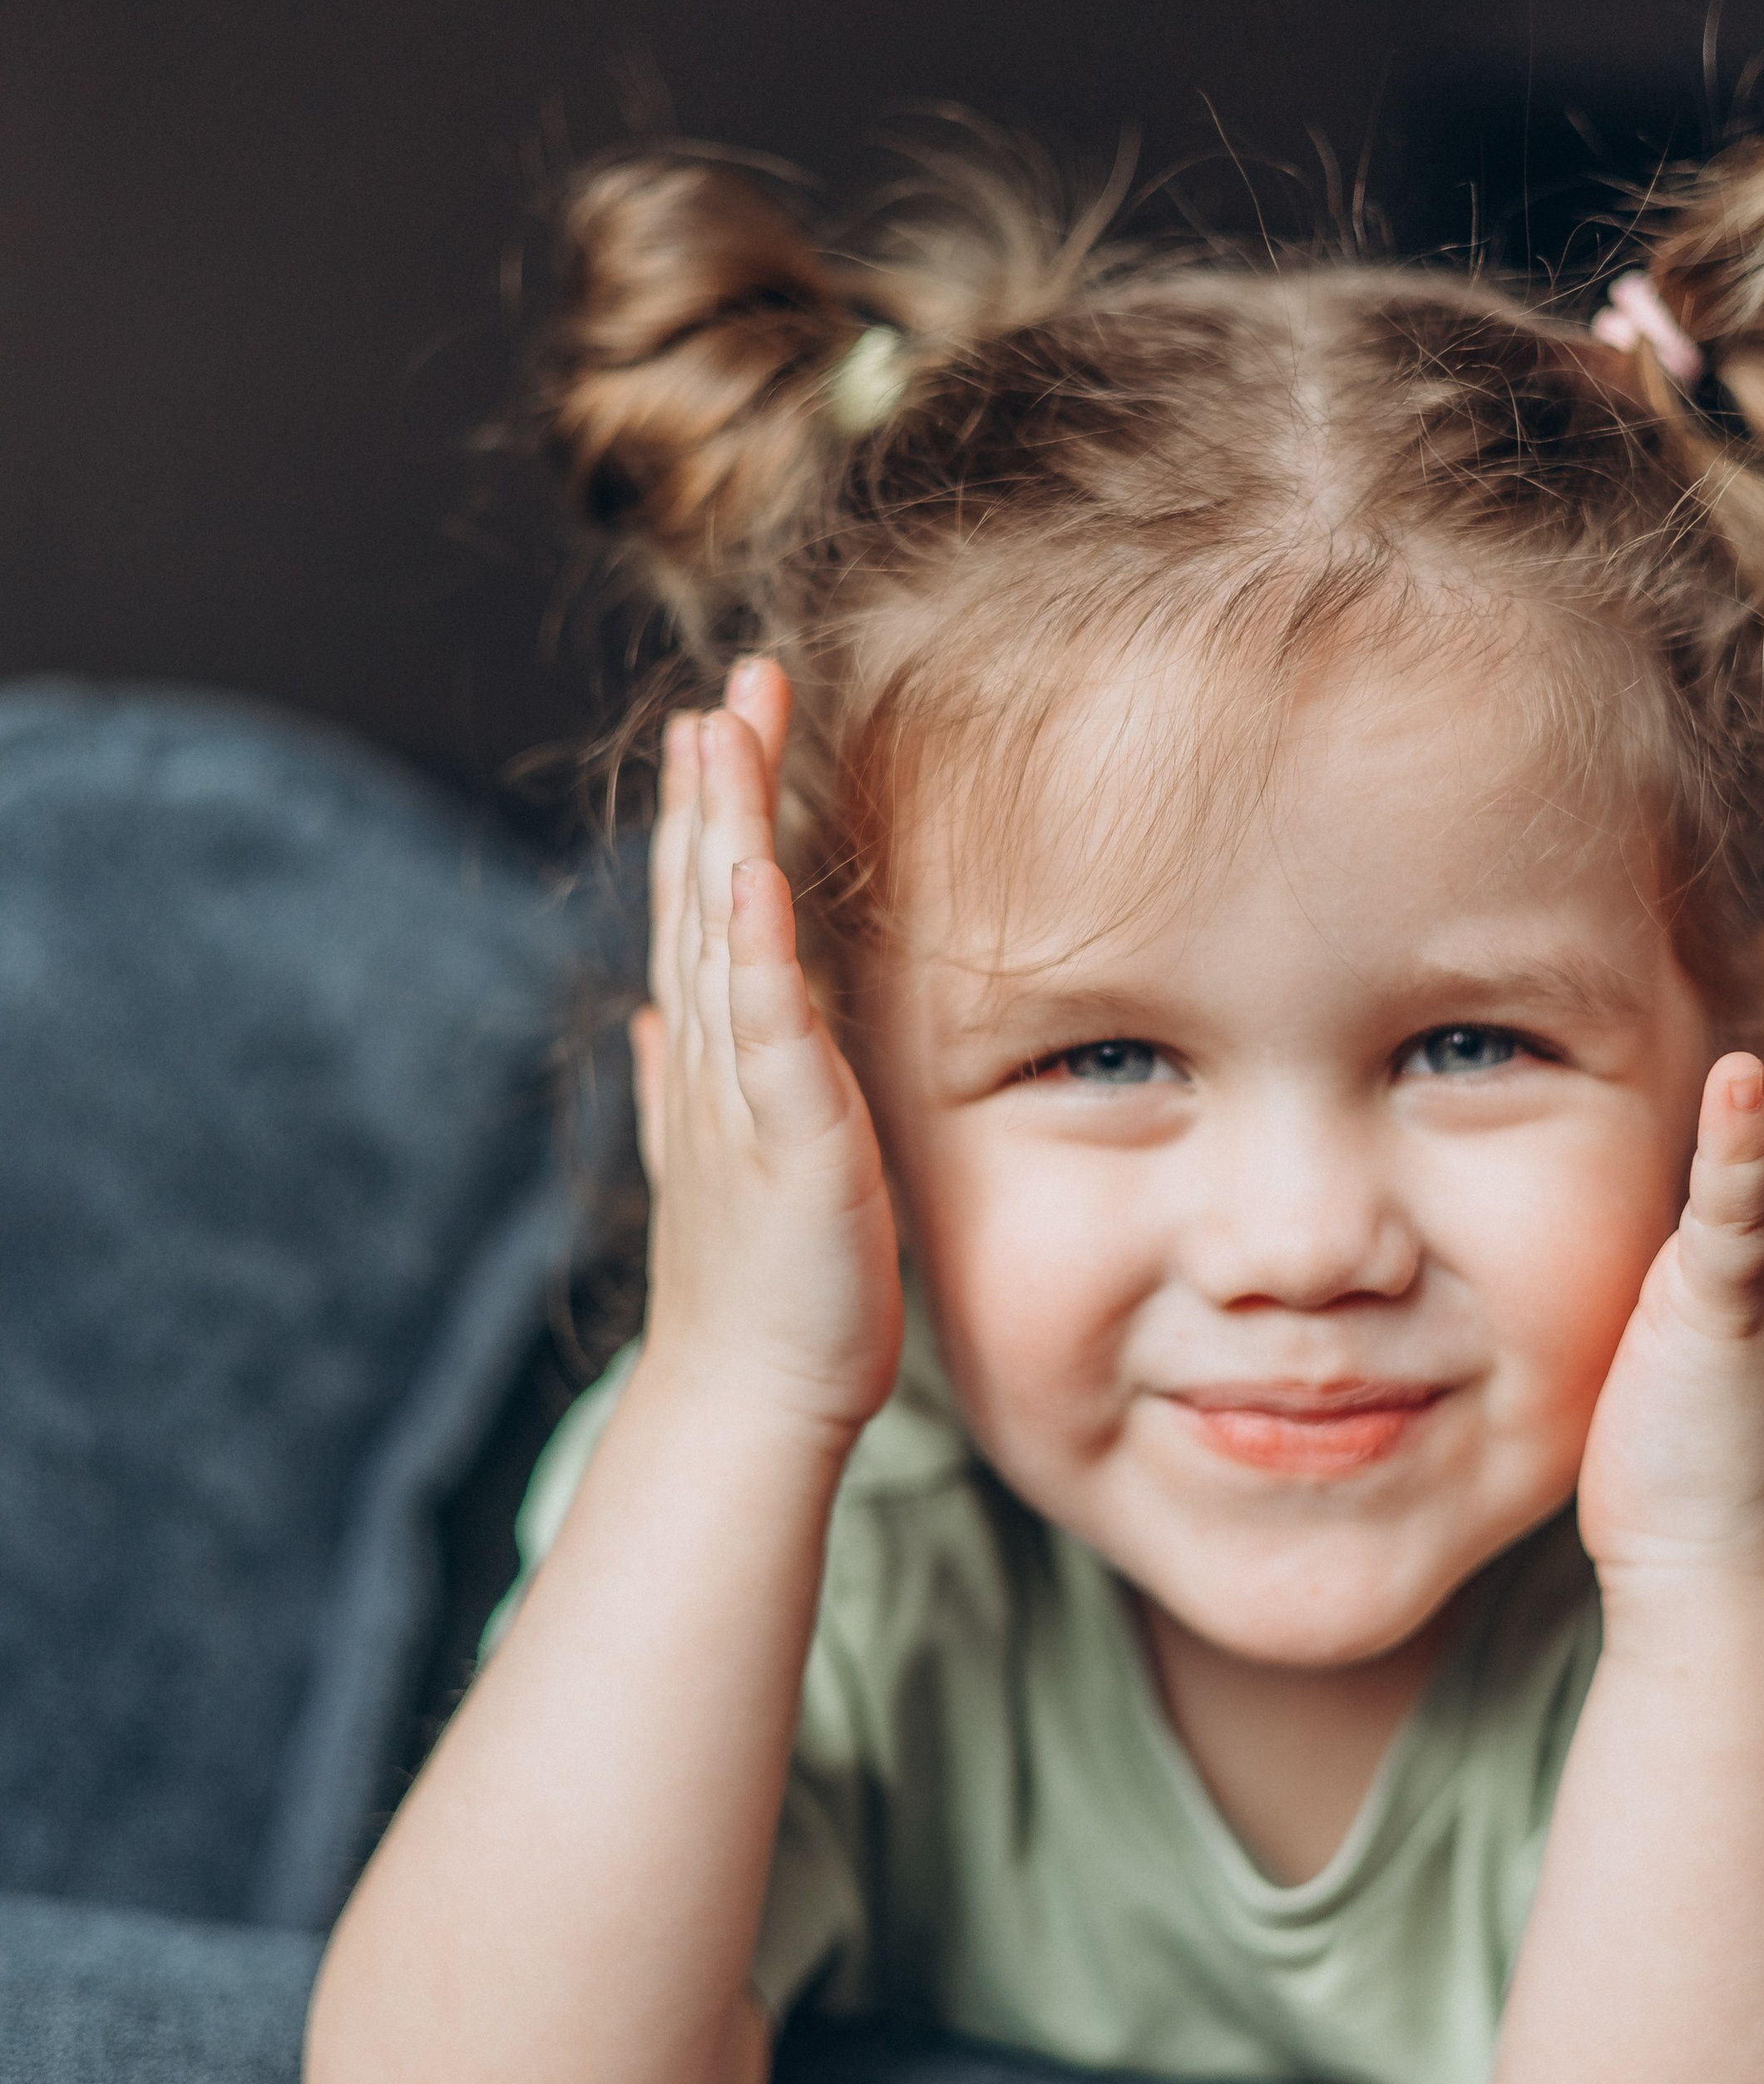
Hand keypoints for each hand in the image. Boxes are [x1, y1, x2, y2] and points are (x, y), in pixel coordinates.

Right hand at [629, 658, 902, 1446]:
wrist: (749, 1401)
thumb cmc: (760, 1293)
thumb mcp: (728, 1165)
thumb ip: (684, 1083)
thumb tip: (656, 1021)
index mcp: (712, 1064)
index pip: (706, 913)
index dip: (713, 815)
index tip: (723, 721)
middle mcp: (713, 1064)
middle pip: (706, 897)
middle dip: (719, 787)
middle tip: (733, 682)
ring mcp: (741, 1097)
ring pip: (725, 938)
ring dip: (725, 831)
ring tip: (726, 729)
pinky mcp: (787, 1142)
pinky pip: (770, 1030)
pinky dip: (759, 949)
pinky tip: (756, 873)